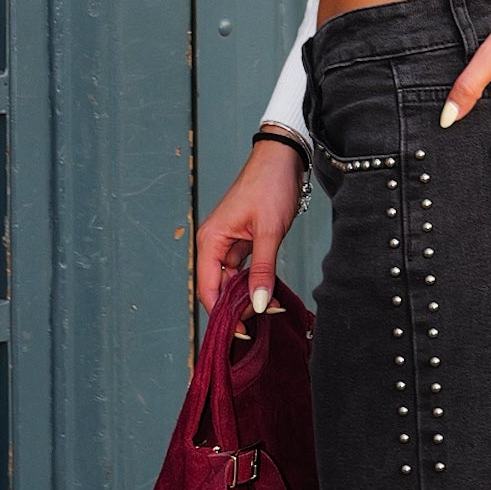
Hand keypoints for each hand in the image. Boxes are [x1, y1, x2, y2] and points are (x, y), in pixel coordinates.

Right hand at [194, 137, 304, 317]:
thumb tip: (258, 305)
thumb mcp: (269, 231)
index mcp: (211, 240)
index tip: (241, 331)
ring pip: (233, 281)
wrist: (283, 158)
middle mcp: (214, 244)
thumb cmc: (270, 185)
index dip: (222, 314)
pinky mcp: (243, 240)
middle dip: (238, 307)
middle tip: (265, 319)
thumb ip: (262, 270)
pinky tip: (270, 293)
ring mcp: (229, 243)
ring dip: (249, 296)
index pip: (207, 289)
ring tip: (273, 308)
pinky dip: (255, 282)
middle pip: (218, 288)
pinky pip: (244, 270)